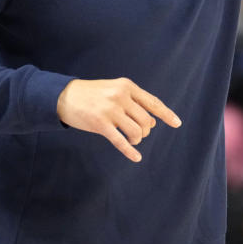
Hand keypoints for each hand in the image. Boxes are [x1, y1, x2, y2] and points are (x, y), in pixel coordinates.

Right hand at [56, 77, 181, 161]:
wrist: (64, 96)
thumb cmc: (92, 94)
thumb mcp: (114, 89)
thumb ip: (133, 101)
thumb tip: (152, 122)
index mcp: (127, 86)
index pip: (152, 102)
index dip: (166, 114)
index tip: (177, 123)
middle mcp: (121, 96)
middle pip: (146, 120)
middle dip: (145, 130)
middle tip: (137, 133)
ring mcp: (111, 110)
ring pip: (136, 131)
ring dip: (137, 139)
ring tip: (131, 139)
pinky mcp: (100, 124)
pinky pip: (121, 141)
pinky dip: (130, 151)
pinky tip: (136, 157)